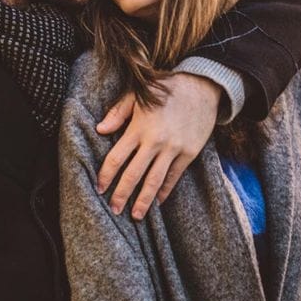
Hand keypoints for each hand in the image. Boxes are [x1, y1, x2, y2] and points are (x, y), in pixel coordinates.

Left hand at [96, 73, 219, 219]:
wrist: (202, 85)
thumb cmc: (166, 87)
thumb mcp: (138, 94)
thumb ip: (118, 112)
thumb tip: (100, 130)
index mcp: (139, 127)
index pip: (116, 158)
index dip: (106, 175)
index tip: (99, 189)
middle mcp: (155, 141)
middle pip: (133, 175)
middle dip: (121, 195)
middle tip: (113, 210)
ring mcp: (174, 148)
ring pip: (155, 181)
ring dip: (143, 201)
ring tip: (135, 216)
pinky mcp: (190, 152)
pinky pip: (174, 176)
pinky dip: (165, 190)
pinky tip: (157, 201)